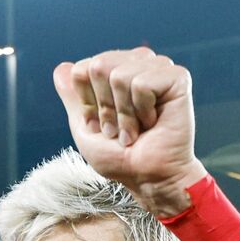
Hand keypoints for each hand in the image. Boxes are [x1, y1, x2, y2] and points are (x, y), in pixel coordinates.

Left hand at [52, 47, 204, 213]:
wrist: (149, 177)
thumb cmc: (120, 158)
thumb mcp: (85, 128)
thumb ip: (73, 97)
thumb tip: (61, 68)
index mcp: (118, 69)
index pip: (83, 68)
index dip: (87, 102)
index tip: (103, 125)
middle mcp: (138, 63)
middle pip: (99, 65)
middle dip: (104, 107)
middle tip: (119, 129)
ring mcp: (159, 67)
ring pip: (120, 75)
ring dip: (123, 114)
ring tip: (136, 130)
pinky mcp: (177, 77)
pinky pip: (142, 84)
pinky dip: (142, 112)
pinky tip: (153, 122)